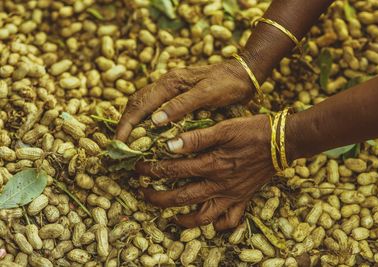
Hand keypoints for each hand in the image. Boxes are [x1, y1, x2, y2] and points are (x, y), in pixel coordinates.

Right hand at [115, 60, 253, 140]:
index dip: (127, 125)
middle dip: (124, 124)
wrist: (244, 74)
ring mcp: (170, 88)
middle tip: (118, 146)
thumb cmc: (228, 84)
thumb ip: (181, 105)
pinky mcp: (177, 94)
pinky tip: (146, 132)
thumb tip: (154, 121)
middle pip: (136, 103)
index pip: (140, 104)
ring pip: (143, 104)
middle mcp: (166, 83)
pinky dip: (145, 119)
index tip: (119, 144)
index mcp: (170, 83)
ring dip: (132, 121)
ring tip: (128, 142)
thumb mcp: (207, 94)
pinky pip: (153, 106)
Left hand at [135, 115, 276, 229]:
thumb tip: (169, 145)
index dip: (153, 170)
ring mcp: (232, 195)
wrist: (284, 142)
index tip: (139, 169)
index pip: (174, 171)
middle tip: (144, 194)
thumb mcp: (224, 128)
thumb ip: (196, 138)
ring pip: (204, 216)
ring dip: (184, 220)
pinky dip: (218, 225)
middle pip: (182, 198)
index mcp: (213, 165)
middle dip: (158, 198)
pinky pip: (230, 220)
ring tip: (170, 218)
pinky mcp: (243, 198)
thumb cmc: (254, 130)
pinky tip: (209, 223)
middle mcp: (220, 184)